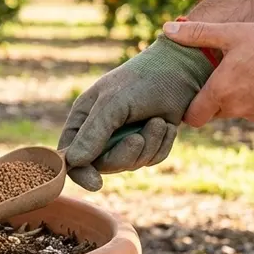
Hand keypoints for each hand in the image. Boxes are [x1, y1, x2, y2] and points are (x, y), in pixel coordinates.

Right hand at [59, 38, 214, 190]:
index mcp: (84, 118)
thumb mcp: (114, 103)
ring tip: (157, 121)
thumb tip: (72, 161)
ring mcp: (125, 138)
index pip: (70, 155)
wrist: (183, 70)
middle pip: (103, 166)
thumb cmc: (144, 79)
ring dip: (148, 146)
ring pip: (130, 164)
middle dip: (124, 154)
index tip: (95, 183)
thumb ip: (93, 132)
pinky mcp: (149, 142)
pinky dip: (162, 145)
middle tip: (138, 137)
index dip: (79, 172)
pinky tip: (166, 124)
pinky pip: (152, 159)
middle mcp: (101, 131)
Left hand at [162, 19, 253, 125]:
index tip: (189, 95)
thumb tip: (165, 29)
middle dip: (212, 99)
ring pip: (237, 111)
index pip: (192, 117)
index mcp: (222, 91)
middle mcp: (238, 109)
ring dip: (236, 98)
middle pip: (213, 113)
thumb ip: (196, 34)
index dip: (188, 108)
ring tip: (248, 72)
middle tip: (218, 76)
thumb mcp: (232, 32)